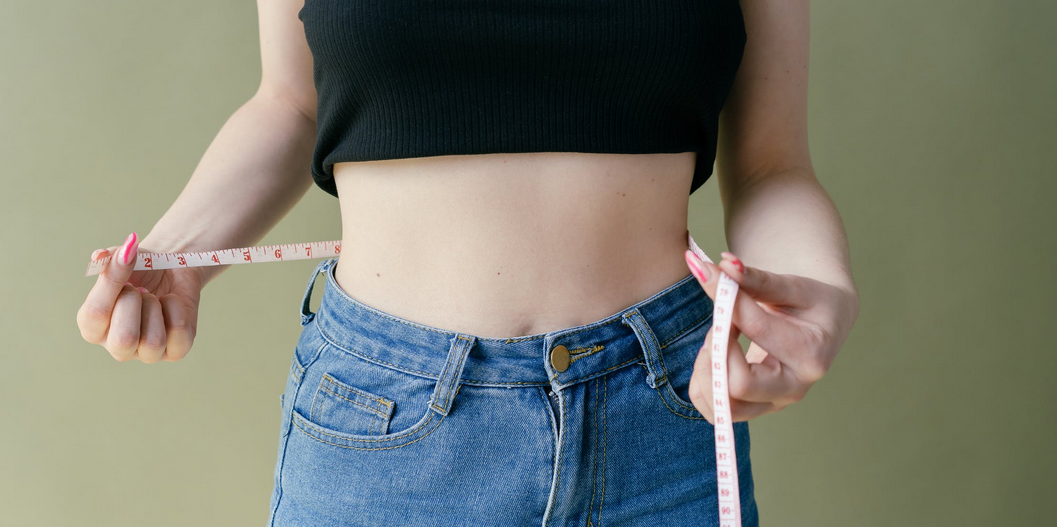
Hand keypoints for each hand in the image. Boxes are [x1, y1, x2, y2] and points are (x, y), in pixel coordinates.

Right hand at [76, 232, 205, 362]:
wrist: (172, 270)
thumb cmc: (140, 270)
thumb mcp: (121, 259)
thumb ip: (107, 259)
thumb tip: (99, 256)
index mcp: (92, 327)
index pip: (95, 315)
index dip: (112, 283)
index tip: (126, 258)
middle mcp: (116, 346)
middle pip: (124, 339)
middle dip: (135, 304)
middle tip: (139, 289)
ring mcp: (146, 353)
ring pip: (153, 341)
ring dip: (156, 307)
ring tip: (154, 298)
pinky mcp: (175, 351)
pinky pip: (179, 332)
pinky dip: (177, 309)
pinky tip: (170, 303)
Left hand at [683, 250, 858, 422]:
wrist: (823, 322)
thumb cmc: (809, 300)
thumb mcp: (791, 284)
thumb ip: (755, 278)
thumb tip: (723, 264)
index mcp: (810, 353)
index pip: (755, 330)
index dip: (726, 302)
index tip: (711, 276)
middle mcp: (794, 388)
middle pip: (737, 385)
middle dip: (714, 349)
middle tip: (719, 323)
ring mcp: (774, 403)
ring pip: (721, 407)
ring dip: (705, 369)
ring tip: (718, 339)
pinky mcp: (756, 408)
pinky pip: (715, 410)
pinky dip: (702, 384)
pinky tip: (714, 355)